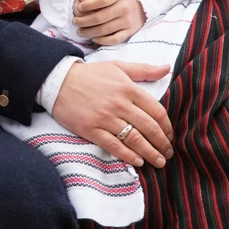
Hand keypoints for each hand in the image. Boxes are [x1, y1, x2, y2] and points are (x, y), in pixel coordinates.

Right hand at [51, 61, 173, 168]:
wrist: (58, 80)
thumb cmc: (90, 74)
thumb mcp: (117, 67)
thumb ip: (143, 69)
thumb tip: (167, 68)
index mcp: (127, 88)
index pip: (156, 111)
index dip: (167, 127)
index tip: (170, 136)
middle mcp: (119, 104)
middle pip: (149, 128)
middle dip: (162, 143)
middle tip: (168, 153)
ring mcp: (104, 118)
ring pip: (134, 140)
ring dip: (151, 153)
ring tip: (159, 161)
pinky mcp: (90, 129)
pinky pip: (114, 146)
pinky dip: (128, 156)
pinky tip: (138, 161)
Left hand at [72, 0, 144, 45]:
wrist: (140, 7)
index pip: (101, 0)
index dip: (87, 5)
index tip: (79, 7)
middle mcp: (124, 8)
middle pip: (100, 17)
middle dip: (83, 21)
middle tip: (75, 21)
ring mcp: (127, 21)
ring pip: (105, 30)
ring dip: (89, 32)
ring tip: (80, 31)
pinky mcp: (129, 32)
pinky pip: (114, 39)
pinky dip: (102, 41)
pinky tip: (94, 38)